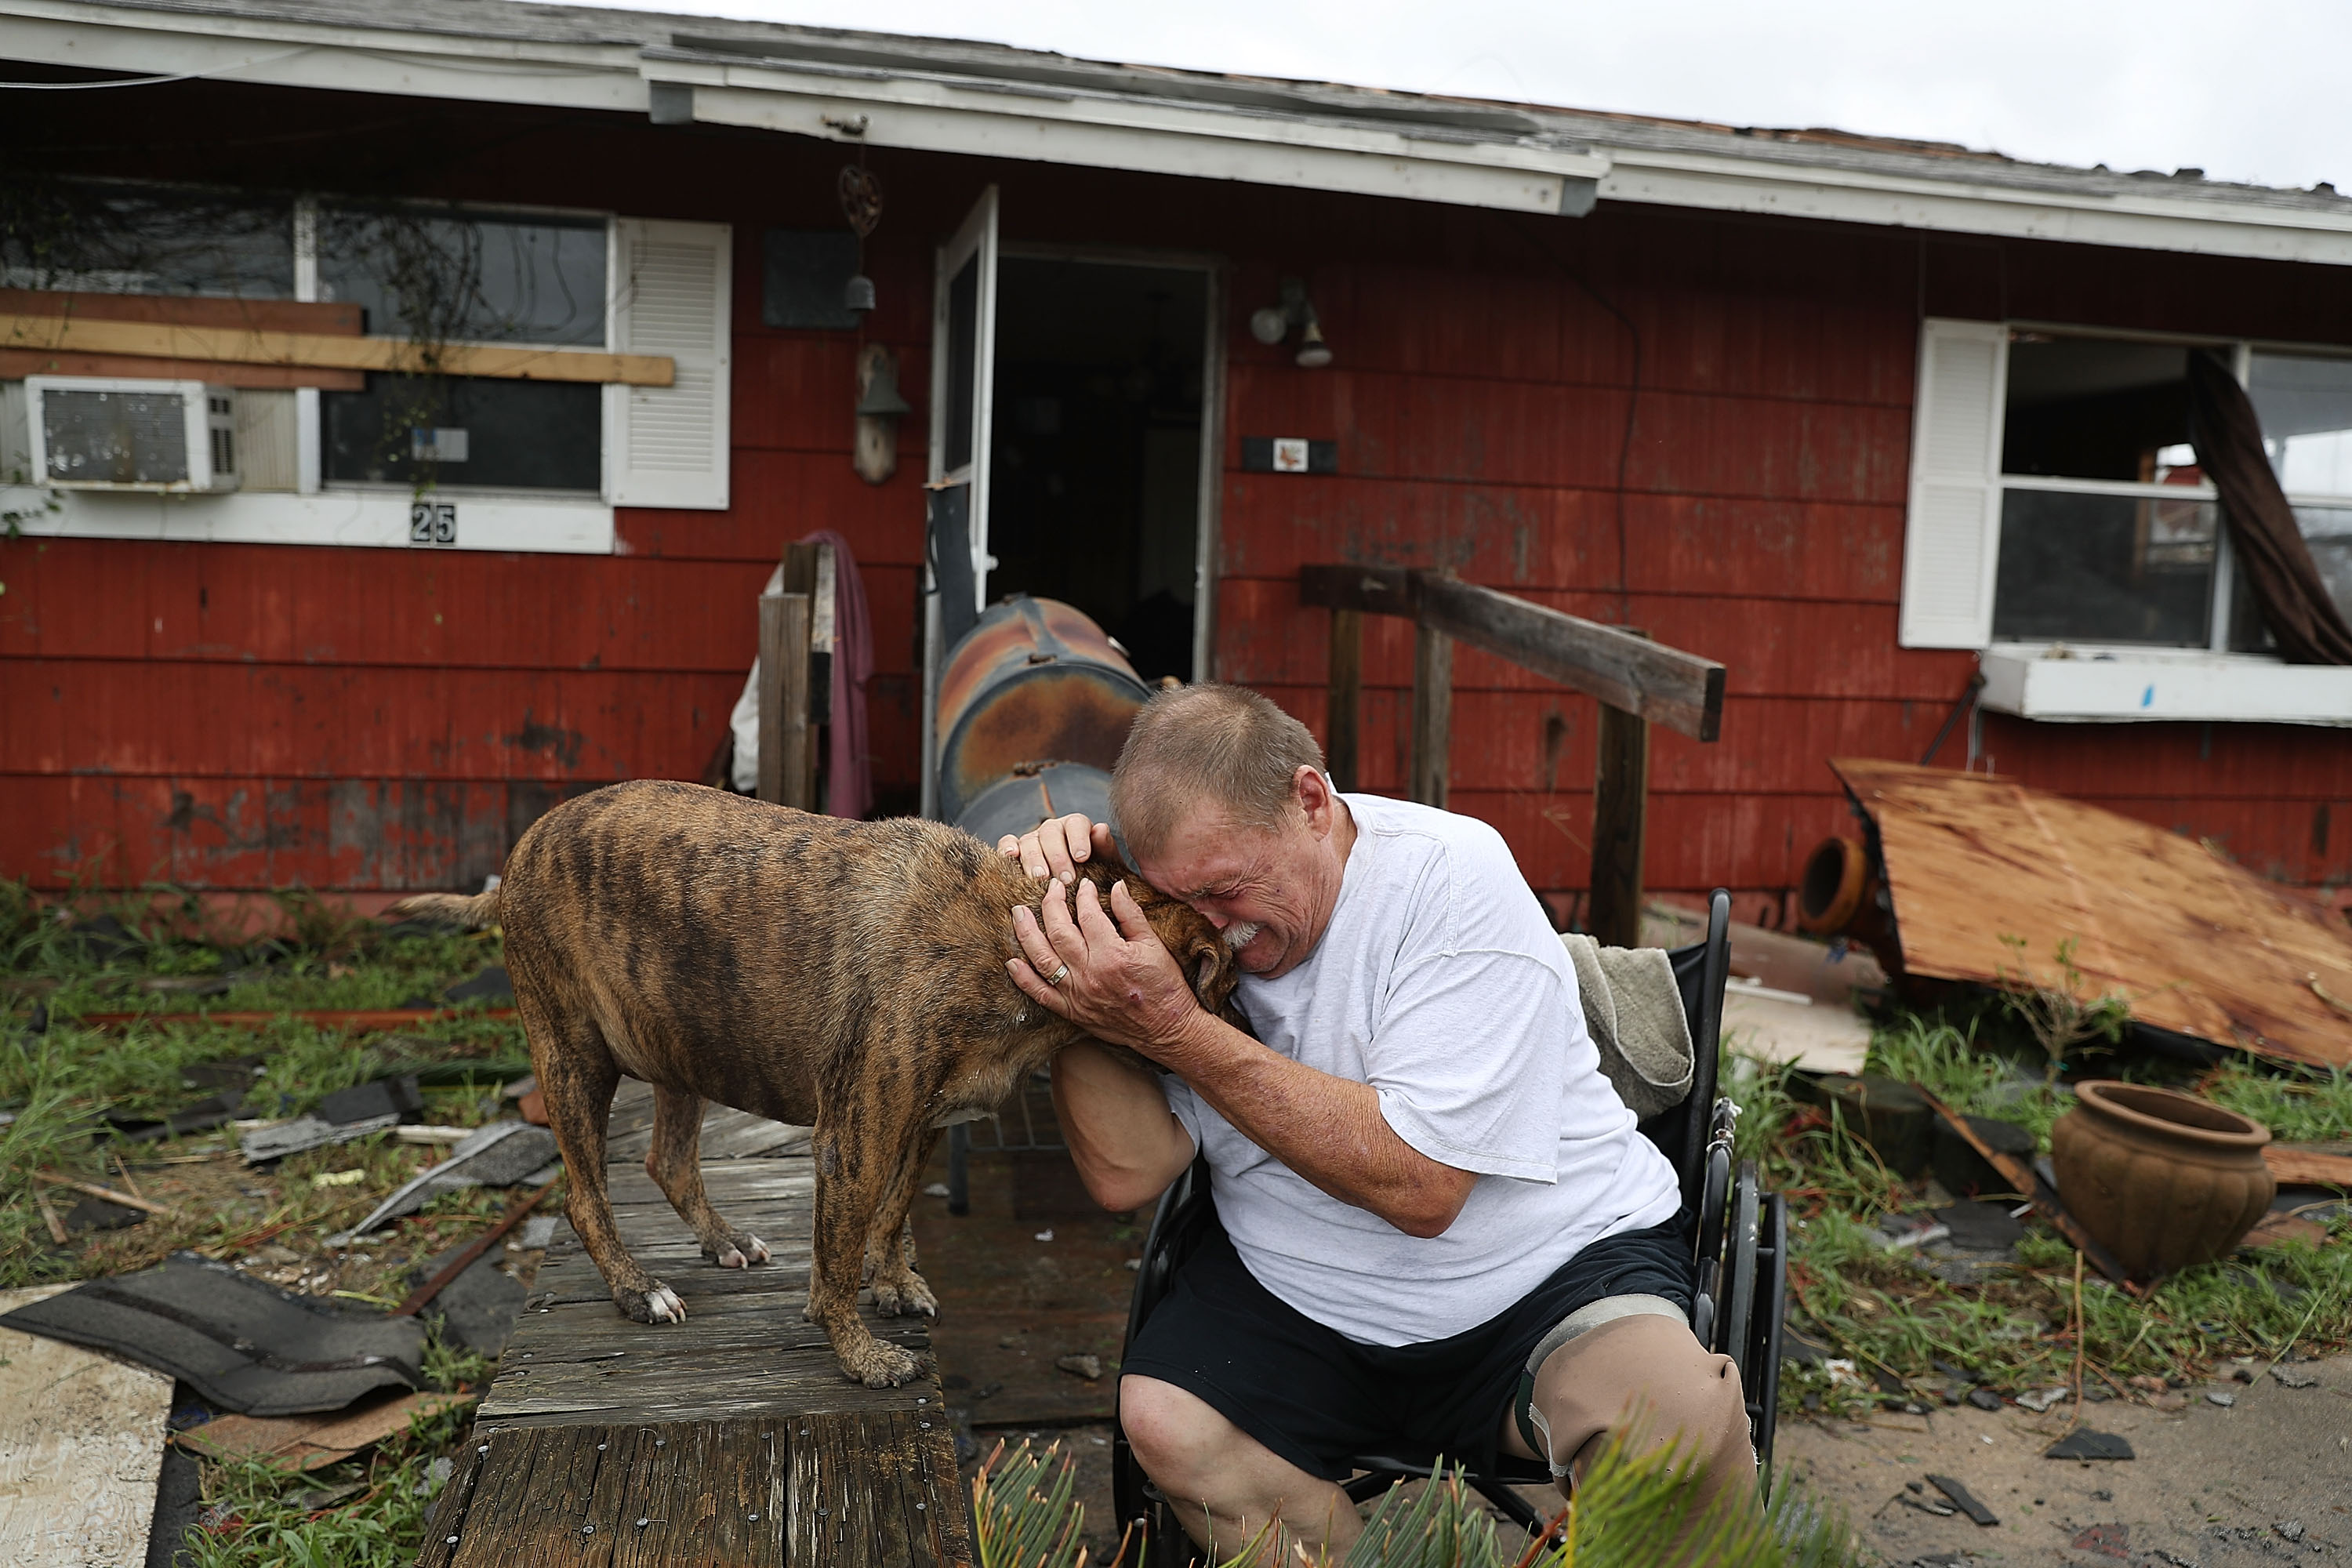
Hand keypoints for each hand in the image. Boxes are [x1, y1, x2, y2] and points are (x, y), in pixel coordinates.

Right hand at [999, 813, 1117, 884]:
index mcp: (1077, 827)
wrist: (1076, 892)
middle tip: (1065, 879)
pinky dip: (1006, 848)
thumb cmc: (1094, 876)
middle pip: (1050, 833)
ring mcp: (1033, 839)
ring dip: (1034, 859)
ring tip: (1041, 878)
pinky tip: (1011, 857)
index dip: (1078, 839)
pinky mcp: (1016, 850)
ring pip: (1029, 841)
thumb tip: (1101, 829)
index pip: (1076, 824)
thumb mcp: (1106, 865)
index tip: (1082, 858)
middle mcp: (1053, 829)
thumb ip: (1105, 848)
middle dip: (1057, 856)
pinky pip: (1007, 843)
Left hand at [1008, 878, 1201, 1056]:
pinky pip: (1040, 994)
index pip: (1088, 915)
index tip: (1083, 885)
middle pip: (1059, 932)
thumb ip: (1131, 915)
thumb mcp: (1154, 945)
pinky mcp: (1072, 1012)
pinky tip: (1012, 961)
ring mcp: (1078, 995)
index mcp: (1112, 955)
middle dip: (1051, 904)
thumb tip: (1117, 886)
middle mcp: (1090, 974)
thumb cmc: (1165, 987)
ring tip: (1018, 913)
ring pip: (1042, 959)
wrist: (1168, 1030)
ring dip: (1026, 933)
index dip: (1083, 895)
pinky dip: (1023, 978)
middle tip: (1051, 887)